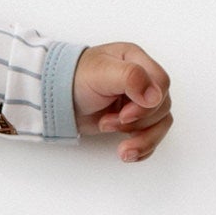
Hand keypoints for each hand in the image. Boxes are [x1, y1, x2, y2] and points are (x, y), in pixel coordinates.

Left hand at [73, 42, 171, 161]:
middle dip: (137, 122)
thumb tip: (156, 97)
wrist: (54, 99)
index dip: (148, 104)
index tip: (125, 115)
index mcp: (137, 61)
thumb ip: (132, 77)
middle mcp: (142, 81)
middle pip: (162, 107)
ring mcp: (138, 102)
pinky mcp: (132, 121)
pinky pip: (151, 136)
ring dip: (141, 139)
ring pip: (160, 124)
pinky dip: (143, 148)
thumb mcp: (101, 71)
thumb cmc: (73, 79)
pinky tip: (129, 153)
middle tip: (108, 123)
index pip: (162, 84)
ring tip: (122, 149)